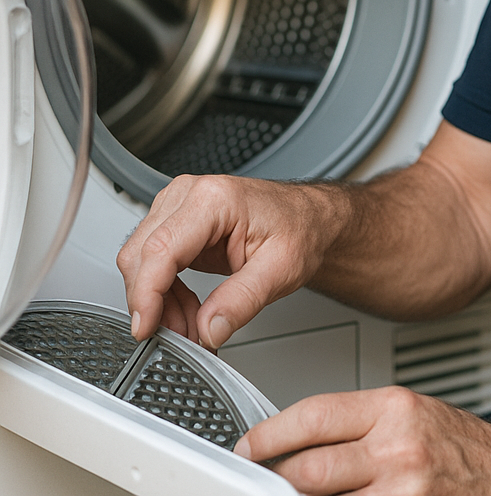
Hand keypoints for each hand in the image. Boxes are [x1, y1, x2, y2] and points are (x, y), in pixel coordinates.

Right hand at [116, 174, 342, 349]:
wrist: (308, 218)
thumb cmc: (299, 229)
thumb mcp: (281, 270)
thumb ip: (242, 301)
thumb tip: (208, 329)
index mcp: (215, 199)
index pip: (161, 248)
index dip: (146, 293)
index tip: (147, 328)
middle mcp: (189, 195)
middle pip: (141, 255)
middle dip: (154, 304)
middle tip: (182, 336)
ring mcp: (179, 206)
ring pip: (140, 261)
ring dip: (158, 301)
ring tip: (193, 325)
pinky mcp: (176, 222)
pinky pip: (151, 262)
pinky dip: (163, 293)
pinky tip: (188, 310)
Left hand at [234, 386, 490, 495]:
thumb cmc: (460, 446)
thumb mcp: (411, 413)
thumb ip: (358, 425)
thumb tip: (299, 442)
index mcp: (395, 408)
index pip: (314, 415)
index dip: (269, 433)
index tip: (249, 446)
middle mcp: (398, 450)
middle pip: (309, 469)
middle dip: (276, 479)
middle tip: (259, 481)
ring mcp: (404, 494)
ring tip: (296, 494)